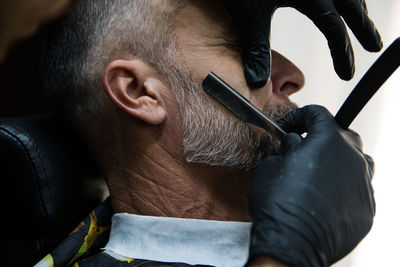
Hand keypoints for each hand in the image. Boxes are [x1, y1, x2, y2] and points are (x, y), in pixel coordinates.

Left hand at [222, 0, 381, 87]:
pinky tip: (336, 0)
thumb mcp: (250, 14)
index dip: (343, 54)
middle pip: (352, 7)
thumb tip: (258, 81)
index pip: (335, 30)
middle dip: (364, 28)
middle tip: (374, 46)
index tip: (347, 73)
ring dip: (356, 8)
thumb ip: (256, 47)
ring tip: (361, 20)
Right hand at [248, 105, 374, 265]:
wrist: (292, 242)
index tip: (287, 128)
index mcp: (328, 141)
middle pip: (343, 135)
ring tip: (319, 172)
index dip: (298, 117)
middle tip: (302, 150)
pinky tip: (325, 197)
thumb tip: (294, 145)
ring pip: (357, 161)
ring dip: (339, 160)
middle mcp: (353, 158)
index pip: (318, 114)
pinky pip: (358, 187)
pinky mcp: (366, 207)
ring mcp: (364, 183)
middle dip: (322, 137)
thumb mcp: (271, 166)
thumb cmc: (278, 203)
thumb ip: (287, 149)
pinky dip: (343, 186)